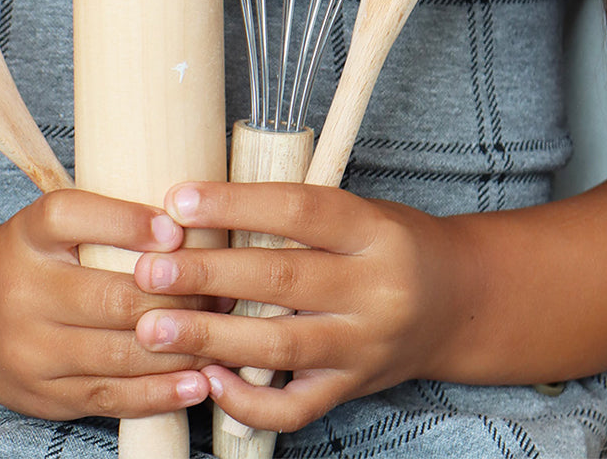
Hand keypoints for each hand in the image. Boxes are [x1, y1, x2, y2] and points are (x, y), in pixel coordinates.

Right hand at [0, 189, 215, 419]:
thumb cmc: (25, 257)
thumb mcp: (46, 223)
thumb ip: (104, 217)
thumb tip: (190, 223)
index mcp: (26, 235)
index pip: (70, 216)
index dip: (125, 221)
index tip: (175, 227)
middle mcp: (21, 291)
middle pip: (108, 297)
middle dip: (178, 298)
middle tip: (224, 290)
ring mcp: (30, 350)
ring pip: (117, 354)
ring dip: (180, 348)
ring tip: (225, 336)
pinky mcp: (43, 395)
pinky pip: (110, 398)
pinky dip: (160, 392)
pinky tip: (198, 382)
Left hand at [131, 182, 456, 431]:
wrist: (458, 300)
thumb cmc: (385, 242)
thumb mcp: (356, 210)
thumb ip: (293, 213)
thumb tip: (197, 209)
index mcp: (372, 230)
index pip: (298, 209)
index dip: (235, 203)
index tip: (179, 201)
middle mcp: (375, 288)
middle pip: (283, 279)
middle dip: (208, 275)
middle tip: (149, 271)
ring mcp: (365, 345)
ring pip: (282, 344)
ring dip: (210, 339)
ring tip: (152, 329)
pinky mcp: (354, 388)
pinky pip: (297, 406)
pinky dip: (249, 400)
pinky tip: (207, 380)